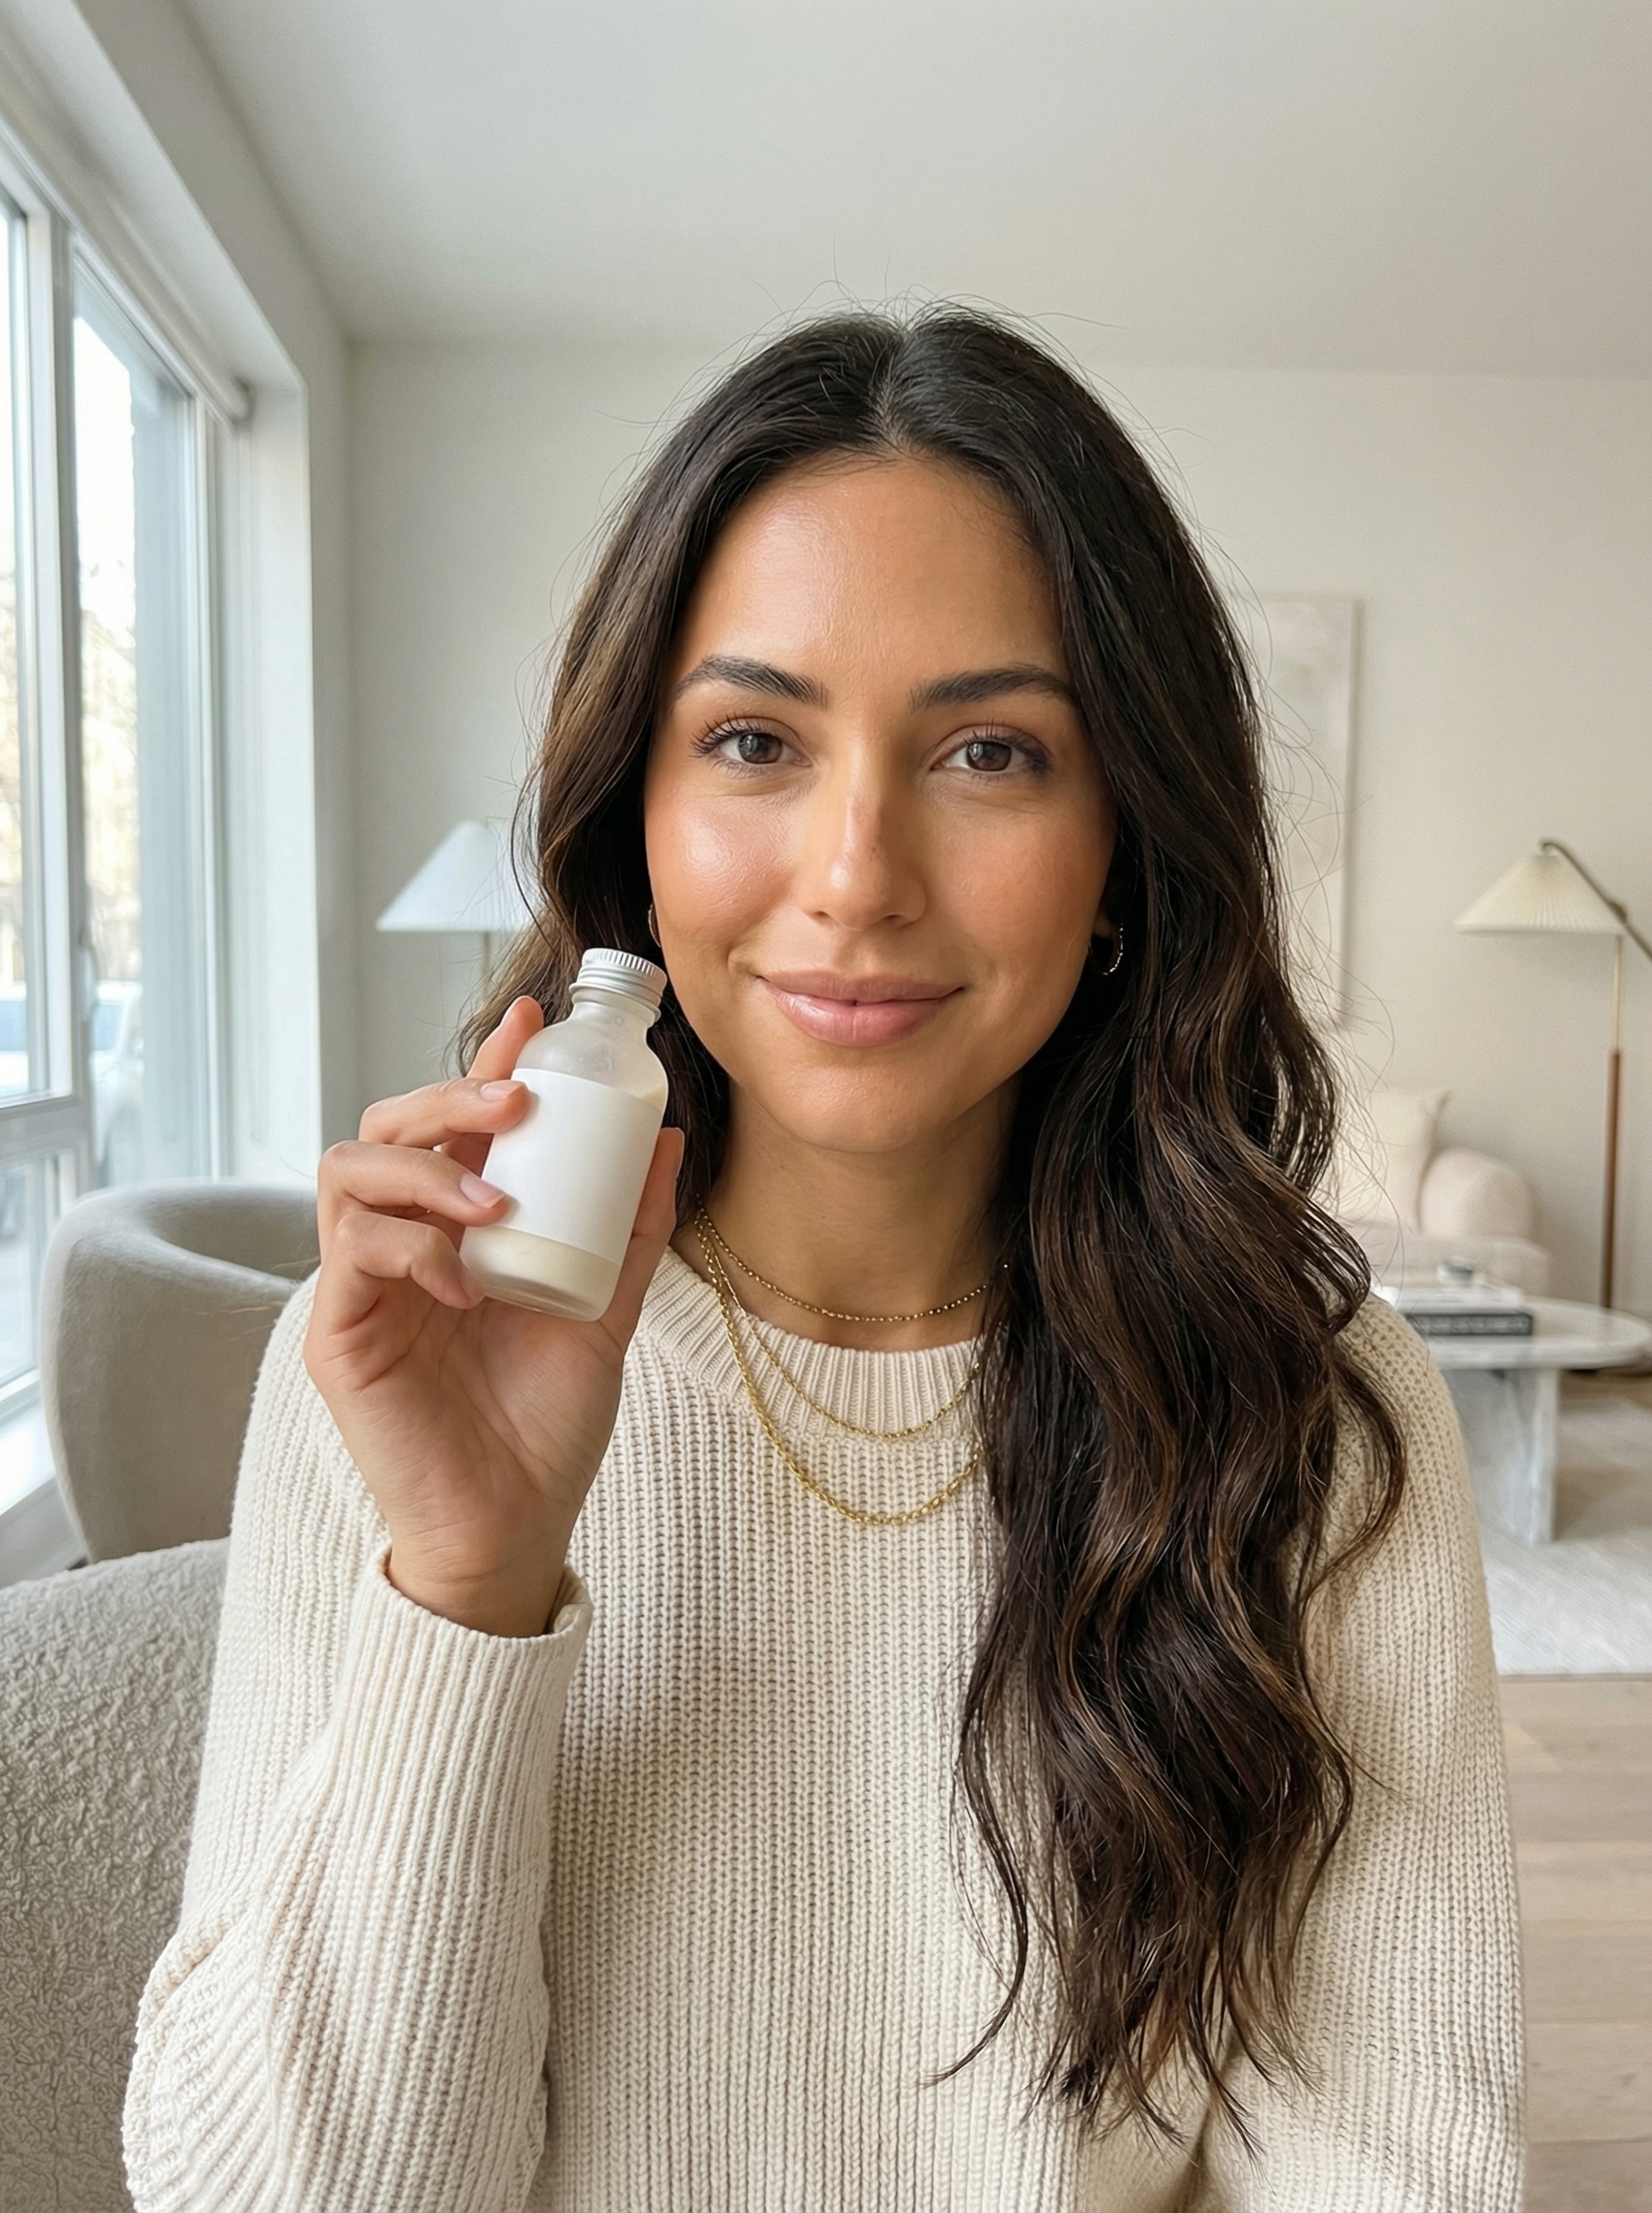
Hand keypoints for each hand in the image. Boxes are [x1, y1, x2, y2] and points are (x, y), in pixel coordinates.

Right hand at [303, 996, 683, 1635]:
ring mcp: (363, 1285)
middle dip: (448, 1097)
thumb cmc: (546, 1422)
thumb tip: (666, 1136)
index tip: (535, 1021)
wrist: (515, 1525)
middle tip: (515, 1104)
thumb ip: (627, 1228)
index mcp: (458, 1228)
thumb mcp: (605, 1310)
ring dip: (426, 1171)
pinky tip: (465, 1282)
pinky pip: (350, 1254)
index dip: (486, 1065)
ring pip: (348, 1172)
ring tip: (494, 1207)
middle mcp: (402, 1243)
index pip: (455, 1125)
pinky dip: (410, 1249)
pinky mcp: (338, 1334)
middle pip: (388, 1127)